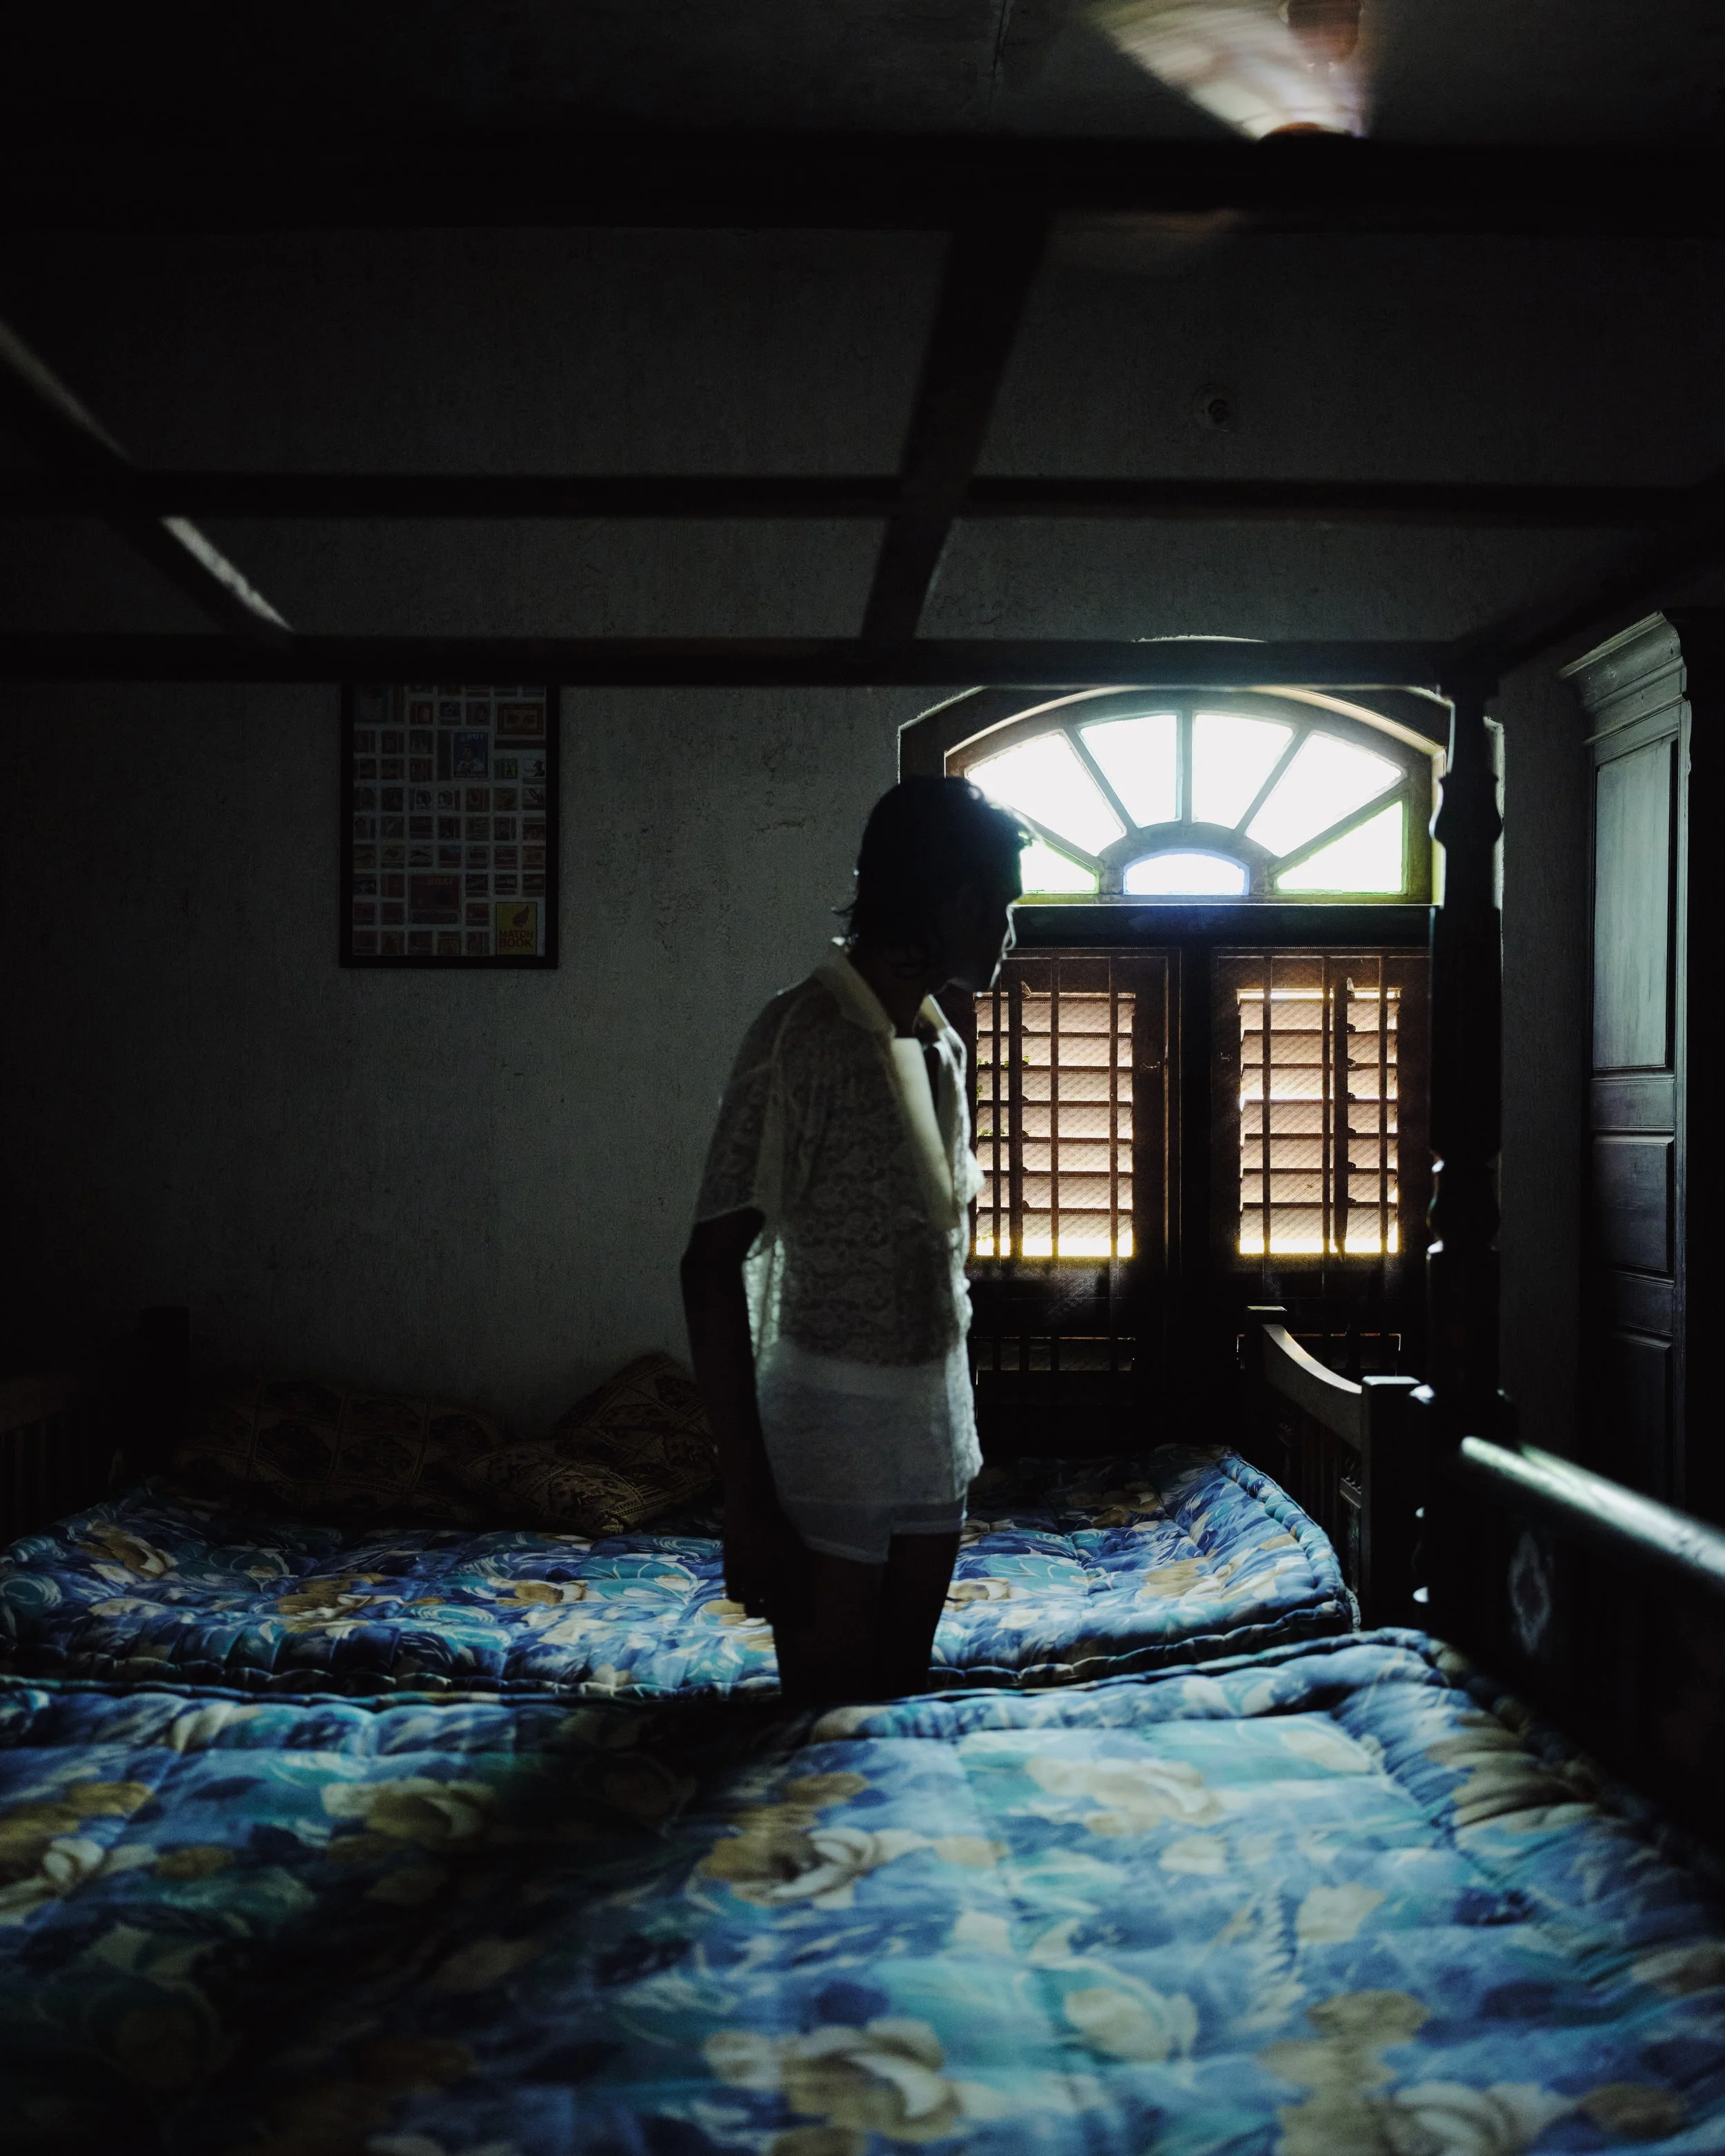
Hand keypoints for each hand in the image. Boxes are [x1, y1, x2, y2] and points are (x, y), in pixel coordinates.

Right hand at [723, 1483, 800, 1619]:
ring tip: (761, 1607)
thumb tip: (801, 1597)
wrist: (752, 1504)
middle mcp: (773, 1576)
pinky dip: (740, 1598)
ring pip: (754, 1609)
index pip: (798, 1607)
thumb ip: (799, 1572)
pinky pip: (735, 1596)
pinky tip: (745, 1592)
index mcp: (793, 1571)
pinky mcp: (732, 1569)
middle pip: (776, 1614)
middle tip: (777, 1614)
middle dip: (778, 1619)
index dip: (799, 1619)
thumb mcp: (796, 1547)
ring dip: (759, 1611)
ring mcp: (751, 1574)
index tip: (799, 1621)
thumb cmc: (778, 1524)